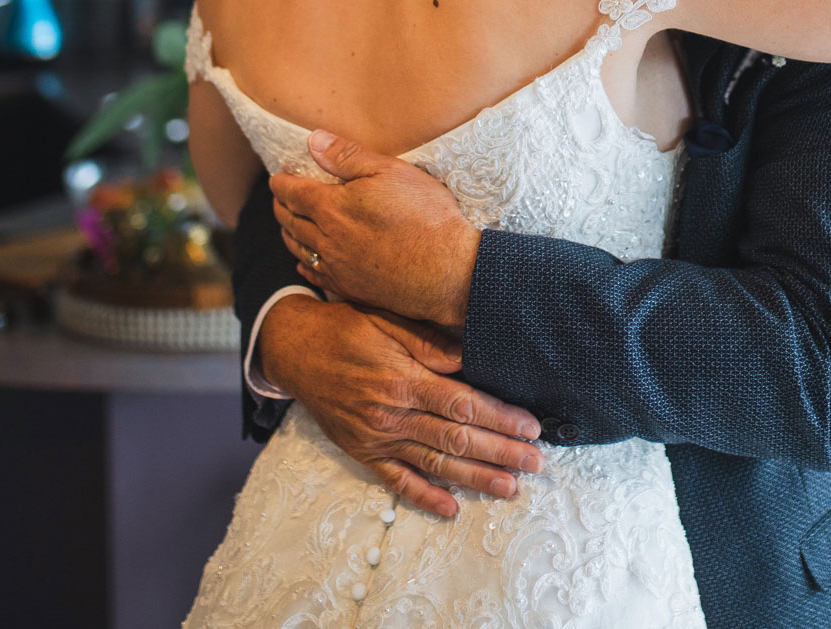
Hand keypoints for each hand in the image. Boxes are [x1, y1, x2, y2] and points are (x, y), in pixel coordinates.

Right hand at [258, 296, 542, 517]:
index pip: (463, 403)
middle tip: (536, 464)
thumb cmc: (345, 328)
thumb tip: (474, 354)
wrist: (294, 349)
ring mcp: (377, 438)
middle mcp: (392, 414)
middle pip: (457, 438)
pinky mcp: (363, 452)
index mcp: (403, 379)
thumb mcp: (387, 322)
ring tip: (510, 488)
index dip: (500, 417)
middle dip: (501, 453)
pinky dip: (424, 496)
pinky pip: (396, 480)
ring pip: (435, 463)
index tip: (531, 427)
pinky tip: (451, 508)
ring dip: (475, 478)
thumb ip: (430, 343)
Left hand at [271, 129, 481, 327]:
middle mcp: (327, 239)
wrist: (446, 270)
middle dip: (281, 208)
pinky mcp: (351, 288)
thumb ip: (348, 156)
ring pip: (300, 250)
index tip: (276, 177)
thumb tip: (313, 141)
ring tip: (286, 227)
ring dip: (288, 235)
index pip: (293, 193)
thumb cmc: (424, 215)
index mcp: (332, 207)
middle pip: (291, 222)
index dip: (281, 183)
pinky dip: (304, 267)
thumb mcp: (390, 172)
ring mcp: (338, 267)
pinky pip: (316, 277)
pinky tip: (303, 265)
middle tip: (277, 199)